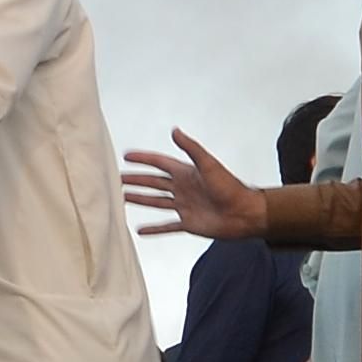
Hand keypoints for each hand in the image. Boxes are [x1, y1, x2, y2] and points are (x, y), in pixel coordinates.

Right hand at [121, 128, 267, 242]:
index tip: (126, 156)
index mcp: (186, 173)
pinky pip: (167, 226)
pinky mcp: (188, 223)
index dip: (143, 159)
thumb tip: (175, 130)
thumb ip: (191, 148)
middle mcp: (182, 188)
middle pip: (153, 182)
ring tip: (122, 197)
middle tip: (117, 178)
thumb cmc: (230, 187)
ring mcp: (184, 206)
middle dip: (136, 179)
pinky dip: (154, 228)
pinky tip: (141, 230)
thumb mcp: (208, 164)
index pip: (159, 163)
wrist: (244, 214)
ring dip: (140, 199)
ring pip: (156, 202)